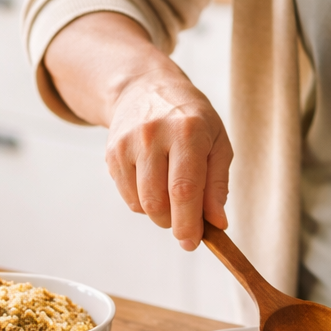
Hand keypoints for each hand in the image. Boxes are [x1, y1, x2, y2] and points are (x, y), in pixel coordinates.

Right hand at [43, 12, 231, 251]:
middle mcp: (153, 135)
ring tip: (172, 196)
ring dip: (160, 214)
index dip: (188, 222)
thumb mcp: (217, 143)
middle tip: (187, 222)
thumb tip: (217, 223)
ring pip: (141, 204)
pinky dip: (144, 202)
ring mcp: (127, 144)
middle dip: (174, 223)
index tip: (193, 243)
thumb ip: (218, 185)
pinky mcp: (111, 153)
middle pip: (158, 202)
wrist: (146, 88)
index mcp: (188, 131)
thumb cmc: (192, 120)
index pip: (184, 189)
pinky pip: (128, 197)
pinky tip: (154, 182)